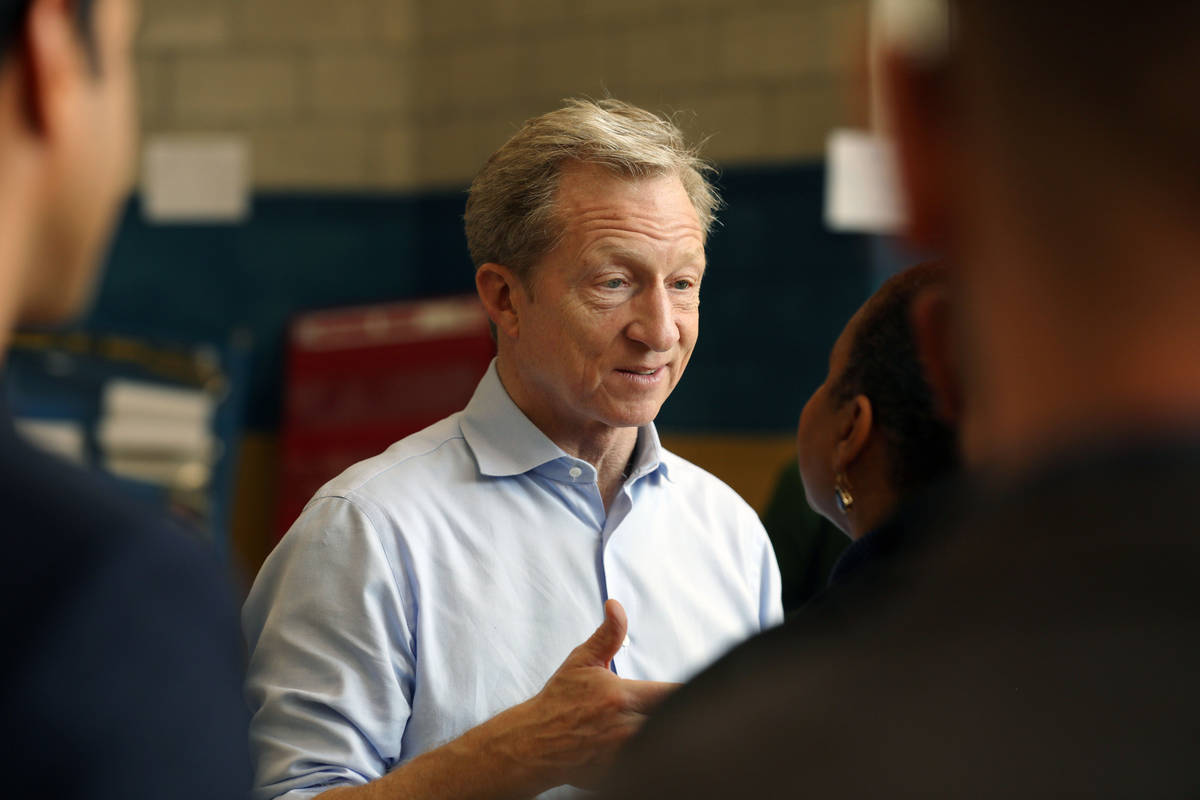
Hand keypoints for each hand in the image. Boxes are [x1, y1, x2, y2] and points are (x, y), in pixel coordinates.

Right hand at [481, 599, 678, 793]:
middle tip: (691, 711)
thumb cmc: (558, 701)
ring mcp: (623, 755)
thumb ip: (608, 634)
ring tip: (676, 731)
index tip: (701, 690)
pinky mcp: (619, 775)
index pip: (673, 693)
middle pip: (673, 720)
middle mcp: (625, 726)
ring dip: (670, 737)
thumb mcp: (582, 661)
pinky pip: (648, 767)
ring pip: (664, 745)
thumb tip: (615, 605)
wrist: (533, 742)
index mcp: (621, 696)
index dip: (687, 693)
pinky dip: (655, 759)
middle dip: (682, 715)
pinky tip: (656, 750)